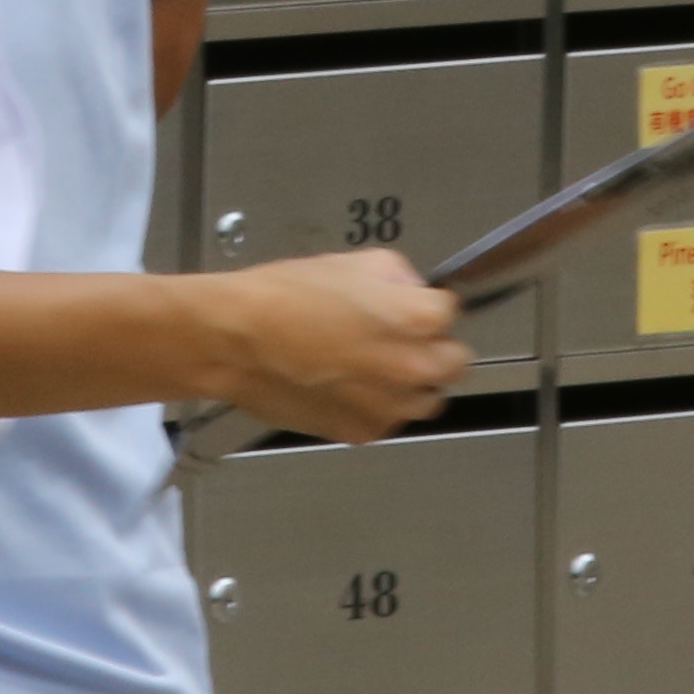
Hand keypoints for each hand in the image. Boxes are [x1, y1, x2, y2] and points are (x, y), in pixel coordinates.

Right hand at [203, 246, 464, 445]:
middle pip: (455, 363)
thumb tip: (412, 291)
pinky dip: (375, 405)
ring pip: (427, 399)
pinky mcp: (364, 431)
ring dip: (412, 383)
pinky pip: (387, 419)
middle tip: (400, 338)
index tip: (411, 306)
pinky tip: (345, 385)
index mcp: (418, 319)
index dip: (429, 306)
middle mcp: (415, 368)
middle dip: (434, 349)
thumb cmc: (287, 296)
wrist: (238, 341)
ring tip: (372, 365)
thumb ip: (398, 276)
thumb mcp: (351, 262)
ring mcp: (391, 406)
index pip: (452, 312)